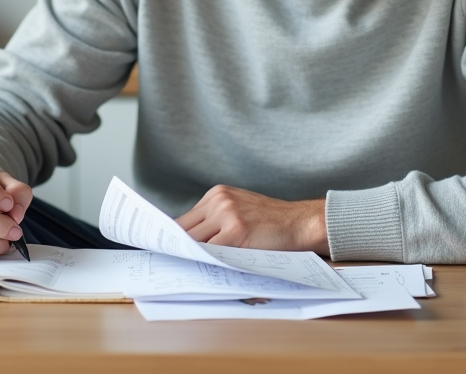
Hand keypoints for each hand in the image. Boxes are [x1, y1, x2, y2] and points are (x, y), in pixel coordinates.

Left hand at [176, 185, 328, 255]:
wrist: (300, 223)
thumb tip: (190, 244)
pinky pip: (211, 251)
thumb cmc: (271, 222)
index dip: (174, 238)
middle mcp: (219, 200)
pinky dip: (204, 262)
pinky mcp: (236, 231)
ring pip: (195, 241)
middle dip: (177, 248)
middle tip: (168, 266)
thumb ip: (216, 221)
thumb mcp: (240, 211)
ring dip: (189, 257)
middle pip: (184, 229)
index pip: (185, 219)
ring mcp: (227, 214)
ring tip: (183, 271)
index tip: (164, 252)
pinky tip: (201, 270)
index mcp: (218, 194)